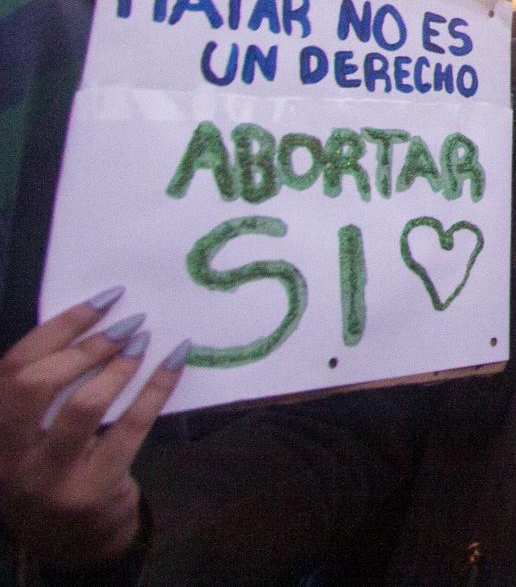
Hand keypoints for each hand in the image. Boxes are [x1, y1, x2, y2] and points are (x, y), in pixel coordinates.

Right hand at [0, 291, 189, 569]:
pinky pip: (130, 428)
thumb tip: (98, 320)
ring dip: (119, 367)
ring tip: (144, 341)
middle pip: (36, 385)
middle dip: (86, 346)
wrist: (72, 540)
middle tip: (128, 322)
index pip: (14, 368)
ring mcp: (46, 481)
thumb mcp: (30, 434)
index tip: (104, 300)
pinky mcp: (90, 493)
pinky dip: (155, 388)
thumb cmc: (54, 468)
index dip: (60, 327)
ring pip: (82, 408)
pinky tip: (174, 361)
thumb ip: (45, 389)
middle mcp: (7, 459)